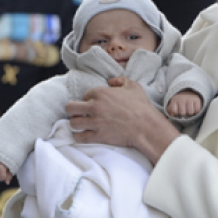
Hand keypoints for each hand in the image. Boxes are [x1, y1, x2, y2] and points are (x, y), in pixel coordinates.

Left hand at [66, 76, 180, 163]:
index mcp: (101, 93)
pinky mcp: (98, 136)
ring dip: (76, 123)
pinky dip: (79, 136)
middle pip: (70, 107)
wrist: (147, 127)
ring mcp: (95, 122)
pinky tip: (83, 134)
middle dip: (74, 109)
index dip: (89, 99)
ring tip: (81, 124)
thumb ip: (120, 80)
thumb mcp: (133, 86)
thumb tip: (110, 81)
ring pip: (73, 123)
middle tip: (80, 113)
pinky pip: (79, 137)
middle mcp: (94, 106)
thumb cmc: (141, 106)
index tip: (94, 103)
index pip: (84, 94)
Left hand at [167, 90, 202, 117]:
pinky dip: (196, 111)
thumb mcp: (173, 105)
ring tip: (188, 110)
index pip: (174, 111)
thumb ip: (170, 111)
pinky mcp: (197, 99)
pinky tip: (193, 109)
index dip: (175, 113)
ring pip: (190, 112)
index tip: (176, 112)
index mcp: (175, 100)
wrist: (188, 93)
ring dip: (190, 113)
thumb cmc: (179, 103)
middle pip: (182, 113)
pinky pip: (197, 110)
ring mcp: (190, 98)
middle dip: (183, 114)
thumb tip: (173, 116)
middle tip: (184, 111)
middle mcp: (182, 98)